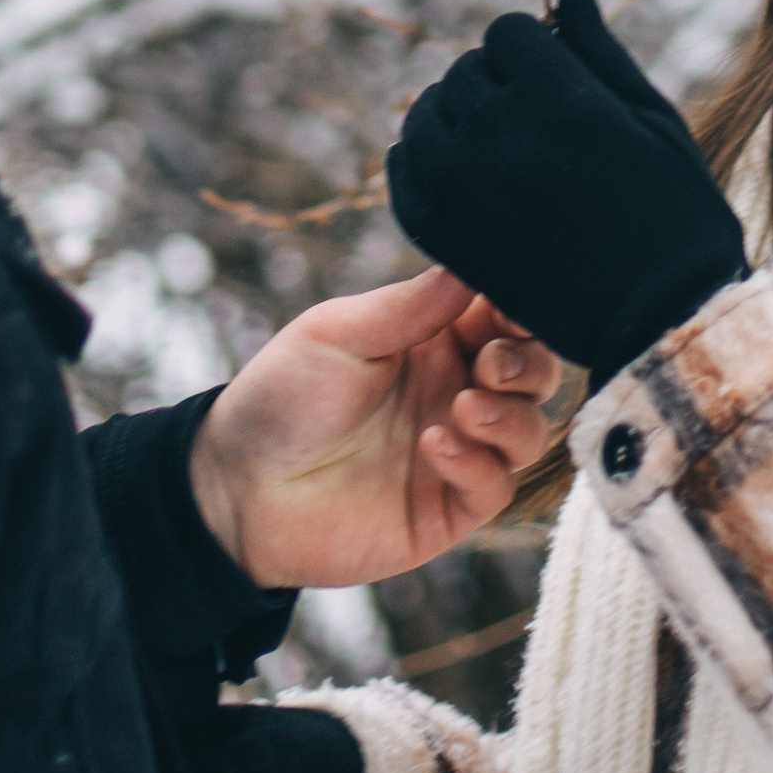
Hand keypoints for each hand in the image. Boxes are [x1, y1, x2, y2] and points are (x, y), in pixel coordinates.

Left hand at [189, 272, 560, 589]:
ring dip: (511, 415)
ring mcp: (457, 452)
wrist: (237, 488)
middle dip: (527, 363)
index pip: (506, 316)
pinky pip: (495, 487)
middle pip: (534, 372)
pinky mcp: (447, 509)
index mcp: (435, 339)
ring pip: (528, 431)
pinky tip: (435, 446)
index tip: (513, 306)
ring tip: (464, 407)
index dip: (521, 308)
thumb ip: (413, 305)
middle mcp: (455, 391)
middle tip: (489, 365)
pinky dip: (478, 464)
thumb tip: (478, 263)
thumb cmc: (282, 397)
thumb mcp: (341, 332)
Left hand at [385, 0, 746, 385]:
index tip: (555, 75)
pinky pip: (405, 174)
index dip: (533, 48)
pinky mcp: (446, 236)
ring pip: (427, 117)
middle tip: (532, 115)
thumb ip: (600, 52)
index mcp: (557, 98)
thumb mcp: (653, 119)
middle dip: (497, 81)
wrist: (660, 320)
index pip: (508, 33)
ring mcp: (464, 188)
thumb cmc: (675, 212)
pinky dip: (424, 162)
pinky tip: (458, 169)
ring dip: (456, 118)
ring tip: (496, 142)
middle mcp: (500, 135)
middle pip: (465, 72)